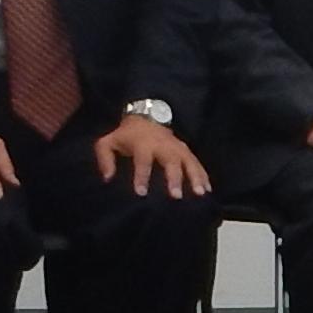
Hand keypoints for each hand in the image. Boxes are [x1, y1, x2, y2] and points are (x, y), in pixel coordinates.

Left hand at [95, 111, 209, 197]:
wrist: (146, 116)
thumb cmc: (126, 136)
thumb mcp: (108, 142)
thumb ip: (104, 158)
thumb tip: (107, 178)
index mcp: (142, 144)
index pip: (142, 161)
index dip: (141, 176)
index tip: (141, 193)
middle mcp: (162, 145)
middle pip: (170, 161)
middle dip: (174, 178)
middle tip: (176, 196)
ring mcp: (176, 147)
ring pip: (188, 161)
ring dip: (195, 177)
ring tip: (200, 193)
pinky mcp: (186, 150)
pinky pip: (196, 162)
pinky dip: (203, 175)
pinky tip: (207, 189)